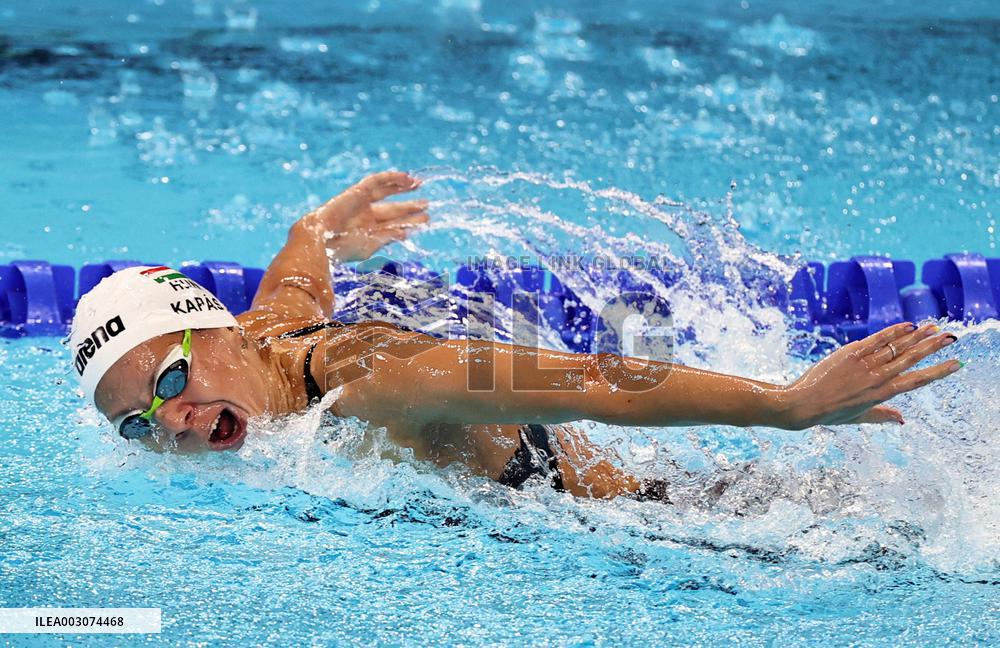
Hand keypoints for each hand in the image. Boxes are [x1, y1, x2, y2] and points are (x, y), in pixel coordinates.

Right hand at [303, 171, 428, 261]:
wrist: (321, 238)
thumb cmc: (343, 248)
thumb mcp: (370, 246)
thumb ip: (388, 237)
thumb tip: (406, 232)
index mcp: (368, 232)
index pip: (393, 225)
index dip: (409, 222)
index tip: (425, 220)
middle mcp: (366, 217)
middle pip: (392, 210)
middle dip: (409, 207)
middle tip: (427, 206)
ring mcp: (361, 203)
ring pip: (386, 193)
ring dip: (402, 189)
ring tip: (419, 185)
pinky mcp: (357, 191)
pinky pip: (377, 181)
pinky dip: (392, 178)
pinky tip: (407, 178)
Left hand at [779, 322, 961, 428]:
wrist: (804, 403)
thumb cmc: (831, 413)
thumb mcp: (859, 418)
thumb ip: (883, 415)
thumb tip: (902, 419)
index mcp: (883, 394)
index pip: (918, 380)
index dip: (939, 371)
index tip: (957, 363)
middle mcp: (878, 377)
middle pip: (912, 358)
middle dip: (934, 346)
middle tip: (951, 337)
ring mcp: (865, 363)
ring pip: (897, 346)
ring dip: (918, 335)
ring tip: (935, 326)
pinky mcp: (851, 353)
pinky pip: (876, 339)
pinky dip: (893, 331)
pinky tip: (908, 325)